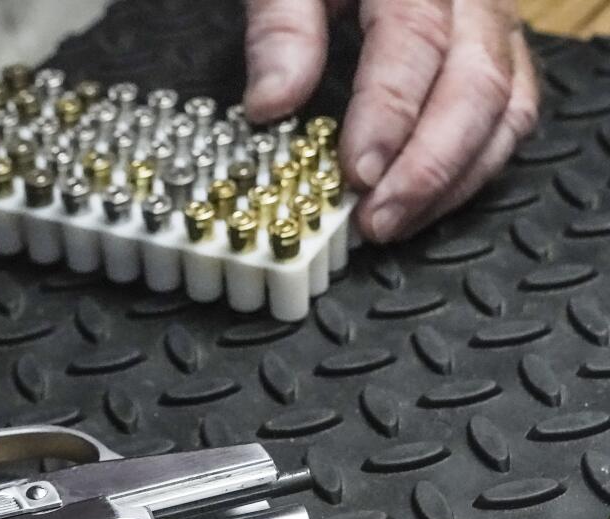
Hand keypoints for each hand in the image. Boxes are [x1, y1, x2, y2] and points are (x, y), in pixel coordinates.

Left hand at [244, 0, 538, 241]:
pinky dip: (475, 168)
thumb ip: (281, 28)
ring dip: (455, 180)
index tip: (357, 171)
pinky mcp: (501, 55)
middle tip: (376, 220)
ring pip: (507, 108)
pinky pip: (513, 115)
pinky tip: (429, 203)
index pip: (415, 40)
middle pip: (476, 84)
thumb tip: (272, 104)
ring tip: (397, 224)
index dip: (389, 113)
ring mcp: (497, 27)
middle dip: (427, 166)